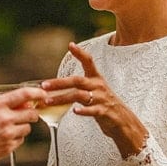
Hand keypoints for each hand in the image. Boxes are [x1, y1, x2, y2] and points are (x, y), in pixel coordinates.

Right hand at [0, 86, 43, 165]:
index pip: (23, 95)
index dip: (36, 93)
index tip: (41, 94)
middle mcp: (5, 119)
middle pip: (31, 113)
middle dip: (31, 113)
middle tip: (26, 114)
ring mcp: (8, 134)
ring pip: (27, 128)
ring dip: (23, 127)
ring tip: (11, 128)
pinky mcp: (8, 148)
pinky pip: (20, 141)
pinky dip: (16, 139)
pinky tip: (6, 138)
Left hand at [41, 42, 148, 157]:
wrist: (123, 120)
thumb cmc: (104, 104)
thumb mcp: (94, 91)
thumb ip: (79, 87)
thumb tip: (55, 86)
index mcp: (96, 79)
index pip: (89, 62)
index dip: (80, 53)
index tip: (70, 45)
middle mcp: (98, 86)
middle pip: (77, 81)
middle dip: (59, 83)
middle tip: (44, 85)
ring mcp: (101, 99)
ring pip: (79, 95)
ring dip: (62, 98)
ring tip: (48, 101)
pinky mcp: (104, 112)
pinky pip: (93, 110)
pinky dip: (84, 110)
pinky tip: (75, 111)